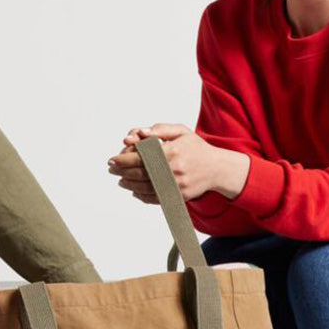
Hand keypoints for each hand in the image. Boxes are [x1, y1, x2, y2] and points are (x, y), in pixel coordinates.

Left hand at [108, 123, 250, 202]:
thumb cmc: (195, 147)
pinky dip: (142, 195)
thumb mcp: (180, 131)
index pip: (141, 157)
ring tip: (120, 179)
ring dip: (129, 184)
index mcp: (173, 151)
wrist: (217, 168)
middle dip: (122, 171)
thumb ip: (159, 129)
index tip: (112, 159)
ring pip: (145, 187)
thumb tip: (137, 133)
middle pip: (140, 173)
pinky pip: (155, 198)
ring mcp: (177, 185)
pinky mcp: (179, 196)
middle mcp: (174, 170)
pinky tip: (134, 190)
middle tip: (111, 168)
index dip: (123, 159)